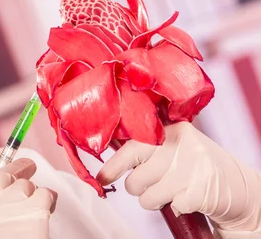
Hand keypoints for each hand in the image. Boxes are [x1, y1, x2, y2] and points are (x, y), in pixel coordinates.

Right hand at [0, 144, 56, 238]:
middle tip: (30, 166)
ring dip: (32, 194)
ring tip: (33, 211)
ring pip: (28, 185)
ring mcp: (12, 198)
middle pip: (6, 173)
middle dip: (20, 167)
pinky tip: (46, 210)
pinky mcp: (36, 207)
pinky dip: (48, 201)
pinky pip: (46, 194)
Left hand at [97, 122, 260, 234]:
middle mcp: (180, 147)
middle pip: (135, 180)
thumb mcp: (174, 146)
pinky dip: (175, 207)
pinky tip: (187, 196)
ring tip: (171, 190)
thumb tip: (107, 164)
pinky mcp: (200, 192)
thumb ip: (146, 148)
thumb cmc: (195, 165)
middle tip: (153, 183)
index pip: (132, 148)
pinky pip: (170, 208)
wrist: (237, 185)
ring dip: (154, 200)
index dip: (113, 166)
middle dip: (137, 188)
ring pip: (147, 198)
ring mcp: (191, 170)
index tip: (101, 178)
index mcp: (171, 131)